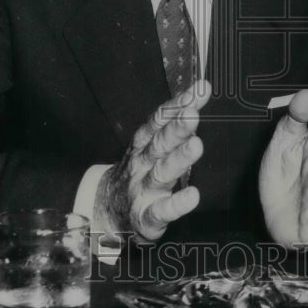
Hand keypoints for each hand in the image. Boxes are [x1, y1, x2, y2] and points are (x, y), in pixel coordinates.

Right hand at [94, 80, 210, 241]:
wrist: (107, 209)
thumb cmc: (138, 171)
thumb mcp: (151, 143)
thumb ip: (175, 119)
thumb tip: (201, 90)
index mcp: (144, 144)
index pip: (159, 120)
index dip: (177, 105)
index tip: (196, 92)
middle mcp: (142, 163)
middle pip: (159, 144)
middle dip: (176, 129)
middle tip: (192, 115)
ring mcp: (143, 190)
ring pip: (161, 173)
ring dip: (178, 159)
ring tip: (195, 146)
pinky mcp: (146, 217)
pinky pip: (161, 211)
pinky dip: (176, 204)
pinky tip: (192, 196)